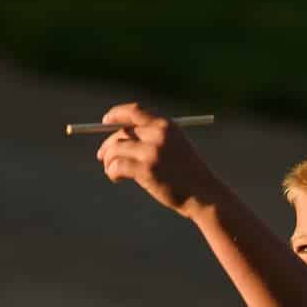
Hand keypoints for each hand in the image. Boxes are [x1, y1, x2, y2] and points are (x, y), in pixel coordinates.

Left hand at [95, 103, 222, 216]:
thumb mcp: (175, 147)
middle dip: (108, 144)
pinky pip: (116, 166)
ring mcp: (151, 152)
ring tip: (111, 171)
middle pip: (121, 132)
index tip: (105, 121)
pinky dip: (111, 172)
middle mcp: (158, 135)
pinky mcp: (145, 170)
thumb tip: (117, 136)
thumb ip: (152, 138)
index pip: (135, 111)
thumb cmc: (188, 173)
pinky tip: (115, 179)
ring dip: (109, 161)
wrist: (204, 194)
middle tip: (102, 156)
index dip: (116, 114)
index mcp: (167, 125)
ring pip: (115, 149)